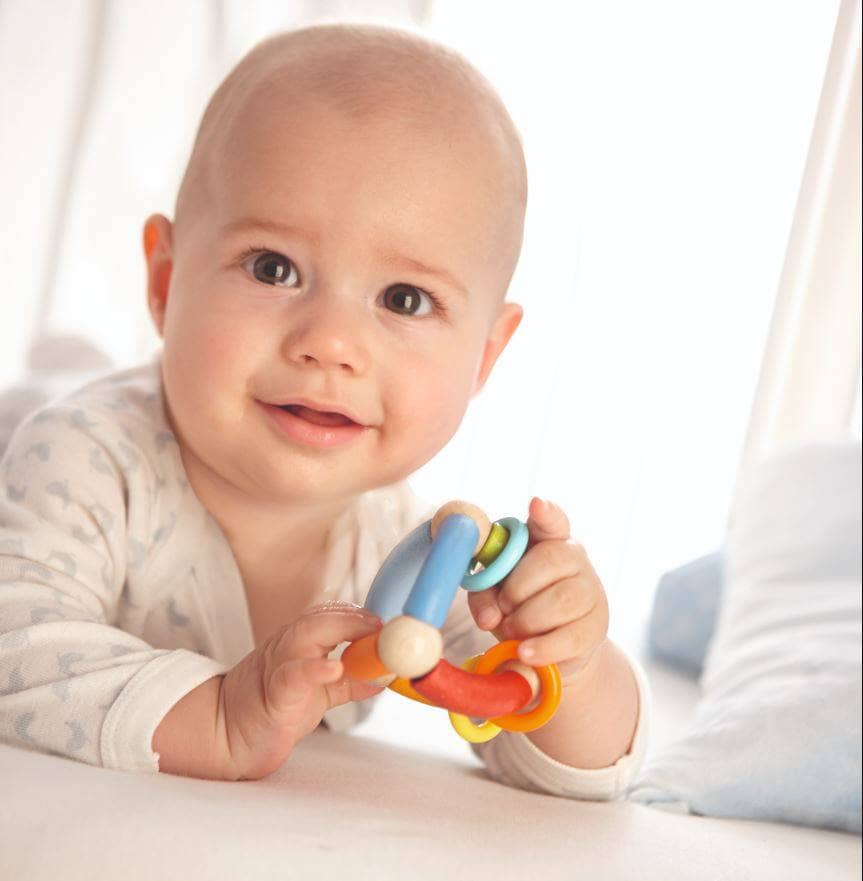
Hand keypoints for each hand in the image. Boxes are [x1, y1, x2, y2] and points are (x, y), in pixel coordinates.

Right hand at [218, 602, 384, 778]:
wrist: (225, 737)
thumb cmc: (273, 709)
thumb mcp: (319, 692)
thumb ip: (349, 682)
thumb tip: (382, 675)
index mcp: (297, 642)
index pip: (329, 615)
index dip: (358, 614)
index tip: (386, 623)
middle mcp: (286, 647)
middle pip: (319, 618)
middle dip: (353, 617)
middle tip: (382, 626)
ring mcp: (277, 668)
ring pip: (304, 636)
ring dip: (339, 630)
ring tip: (368, 636)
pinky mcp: (273, 697)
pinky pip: (293, 677)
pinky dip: (314, 670)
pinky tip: (334, 669)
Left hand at [467, 498, 608, 685]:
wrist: (552, 649)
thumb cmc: (519, 608)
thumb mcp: (494, 596)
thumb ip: (484, 595)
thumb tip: (490, 615)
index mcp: (547, 541)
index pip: (552, 520)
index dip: (545, 512)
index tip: (536, 504)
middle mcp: (575, 559)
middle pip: (551, 560)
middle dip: (518, 587)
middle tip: (504, 606)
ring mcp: (590, 592)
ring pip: (561, 600)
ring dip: (526, 619)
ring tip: (512, 629)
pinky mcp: (595, 627)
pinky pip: (570, 636)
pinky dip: (542, 646)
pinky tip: (524, 652)